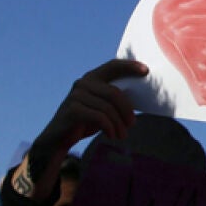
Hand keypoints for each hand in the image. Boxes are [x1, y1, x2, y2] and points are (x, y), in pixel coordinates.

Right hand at [29, 57, 146, 176]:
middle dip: (127, 110)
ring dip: (119, 124)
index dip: (129, 66)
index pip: (113, 66)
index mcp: (92, 78)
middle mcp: (83, 83)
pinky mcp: (72, 110)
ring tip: (122, 135)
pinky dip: (110, 128)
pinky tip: (112, 136)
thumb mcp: (102, 107)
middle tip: (132, 124)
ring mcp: (76, 96)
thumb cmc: (86, 121)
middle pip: (114, 93)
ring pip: (108, 108)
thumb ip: (114, 98)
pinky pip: (99, 117)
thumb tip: (142, 96)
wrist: (58, 139)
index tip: (146, 71)